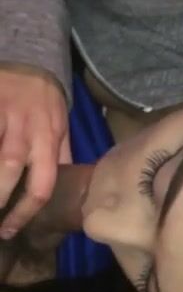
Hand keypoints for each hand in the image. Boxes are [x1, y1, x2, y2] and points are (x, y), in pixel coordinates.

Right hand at [0, 66, 70, 237]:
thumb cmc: (45, 102)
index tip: (9, 230)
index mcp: (48, 139)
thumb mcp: (60, 127)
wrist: (29, 61)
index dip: (25, 211)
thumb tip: (67, 190)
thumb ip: (59, 157)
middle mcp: (25, 128)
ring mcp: (2, 114)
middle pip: (9, 167)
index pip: (42, 183)